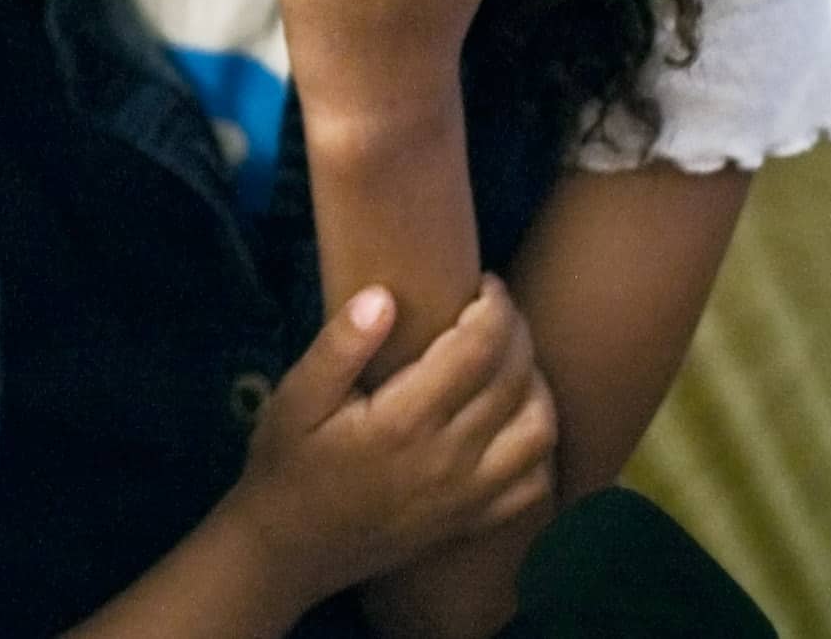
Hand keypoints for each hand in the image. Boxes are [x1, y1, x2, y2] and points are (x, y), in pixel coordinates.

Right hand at [226, 277, 558, 609]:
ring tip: (511, 357)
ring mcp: (469, 495)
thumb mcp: (295, 398)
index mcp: (405, 420)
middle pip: (515, 381)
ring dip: (537, 384)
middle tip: (496, 307)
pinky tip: (518, 418)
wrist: (291, 548)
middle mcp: (450, 459)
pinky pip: (536, 482)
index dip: (494, 306)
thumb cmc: (288, 464)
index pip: (478, 349)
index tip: (484, 281)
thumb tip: (383, 296)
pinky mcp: (474, 520)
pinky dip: (542, 444)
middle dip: (517, 332)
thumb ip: (339, 347)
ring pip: (540, 430)